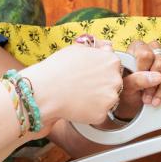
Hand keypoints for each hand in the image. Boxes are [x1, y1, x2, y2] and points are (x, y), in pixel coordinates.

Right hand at [22, 43, 145, 128]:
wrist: (45, 90)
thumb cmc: (57, 68)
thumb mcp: (78, 48)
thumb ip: (97, 48)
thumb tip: (107, 47)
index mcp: (112, 61)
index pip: (114, 67)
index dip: (100, 71)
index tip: (90, 74)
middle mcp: (115, 79)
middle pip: (113, 84)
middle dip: (101, 86)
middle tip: (82, 86)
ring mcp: (110, 98)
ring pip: (107, 100)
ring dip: (97, 100)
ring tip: (78, 96)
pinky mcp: (102, 114)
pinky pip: (98, 114)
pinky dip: (89, 112)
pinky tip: (76, 105)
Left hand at [114, 41, 160, 118]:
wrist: (132, 96)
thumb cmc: (126, 87)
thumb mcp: (125, 86)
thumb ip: (136, 80)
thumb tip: (156, 78)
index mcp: (137, 47)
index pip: (146, 55)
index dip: (145, 72)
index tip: (141, 86)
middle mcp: (152, 48)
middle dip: (156, 84)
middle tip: (148, 98)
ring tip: (155, 99)